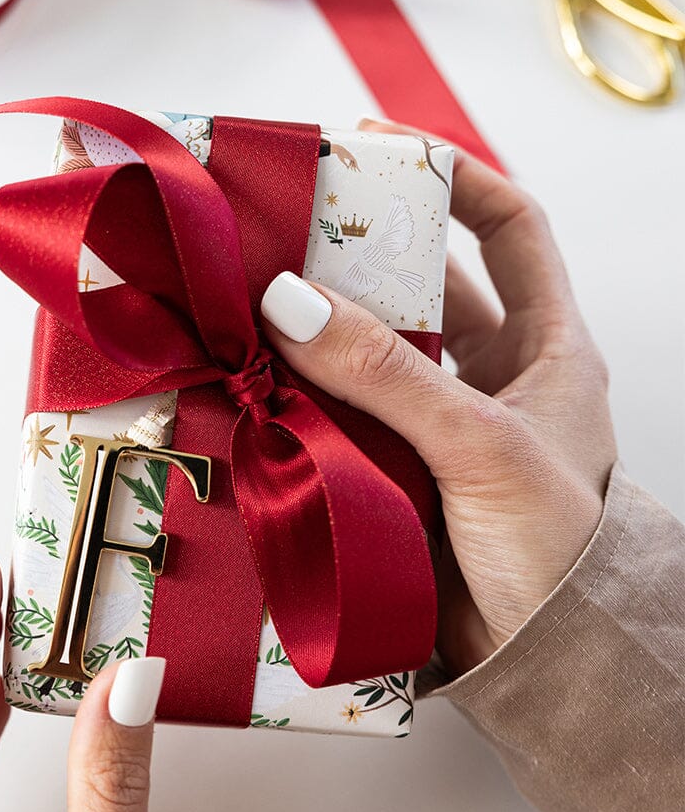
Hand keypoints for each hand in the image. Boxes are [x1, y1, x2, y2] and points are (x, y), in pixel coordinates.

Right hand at [260, 123, 616, 677]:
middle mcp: (489, 375)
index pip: (510, 228)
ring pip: (368, 350)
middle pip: (421, 284)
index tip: (385, 145)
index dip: (456, 176)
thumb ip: (391, 375)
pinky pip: (336, 413)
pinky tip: (254, 377)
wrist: (539, 666)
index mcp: (546, 348)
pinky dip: (296, 394)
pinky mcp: (390, 469)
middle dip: (360, 250)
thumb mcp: (483, 445)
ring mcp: (436, 423)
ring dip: (317, 326)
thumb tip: (293, 301)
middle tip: (290, 221)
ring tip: (255, 292)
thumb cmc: (556, 552)